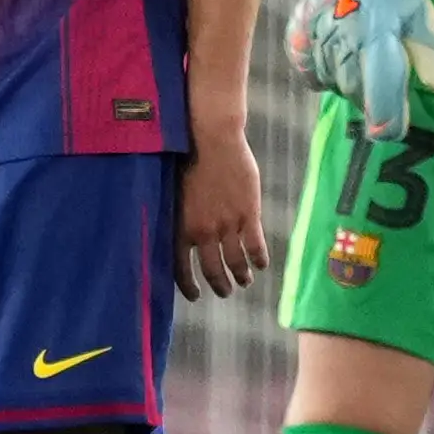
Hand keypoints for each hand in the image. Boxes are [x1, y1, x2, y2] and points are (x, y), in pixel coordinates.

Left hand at [177, 128, 267, 299]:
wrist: (211, 138)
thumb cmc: (186, 158)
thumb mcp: (173, 192)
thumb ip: (177, 216)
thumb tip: (177, 235)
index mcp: (180, 226)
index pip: (180, 267)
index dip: (188, 285)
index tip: (194, 295)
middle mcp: (203, 231)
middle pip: (212, 270)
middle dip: (219, 285)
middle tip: (224, 291)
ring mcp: (227, 224)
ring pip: (236, 263)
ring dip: (241, 277)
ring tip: (244, 282)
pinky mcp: (248, 214)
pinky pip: (255, 247)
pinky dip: (259, 260)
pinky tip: (261, 264)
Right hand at [287, 0, 433, 141]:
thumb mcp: (422, 17)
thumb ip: (433, 54)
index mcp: (377, 37)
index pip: (380, 95)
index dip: (387, 121)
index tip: (392, 130)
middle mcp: (342, 39)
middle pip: (354, 93)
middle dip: (371, 98)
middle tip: (382, 82)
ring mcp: (315, 35)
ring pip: (331, 82)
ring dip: (348, 83)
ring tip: (360, 62)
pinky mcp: (297, 32)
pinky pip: (307, 70)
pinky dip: (320, 73)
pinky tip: (335, 60)